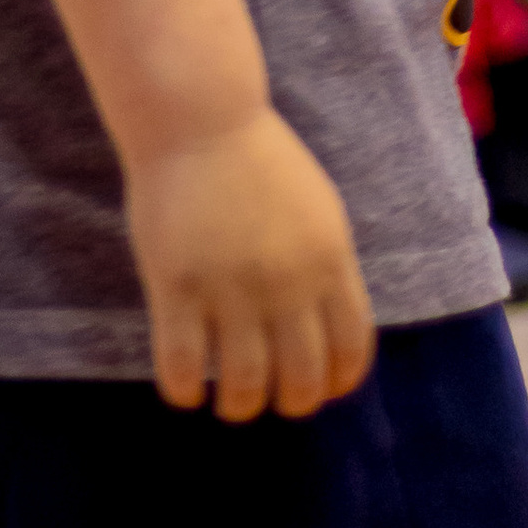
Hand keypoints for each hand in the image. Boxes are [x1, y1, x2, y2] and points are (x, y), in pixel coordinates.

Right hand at [124, 107, 375, 422]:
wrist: (199, 120)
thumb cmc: (260, 162)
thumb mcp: (320, 211)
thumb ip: (328, 269)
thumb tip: (334, 335)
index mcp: (330, 260)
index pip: (351, 349)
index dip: (337, 383)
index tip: (320, 389)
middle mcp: (287, 283)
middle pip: (301, 380)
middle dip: (290, 404)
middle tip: (269, 397)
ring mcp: (230, 288)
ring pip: (244, 387)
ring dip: (238, 406)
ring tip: (228, 401)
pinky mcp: (176, 288)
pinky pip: (182, 368)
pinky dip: (184, 393)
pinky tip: (184, 388)